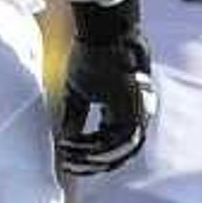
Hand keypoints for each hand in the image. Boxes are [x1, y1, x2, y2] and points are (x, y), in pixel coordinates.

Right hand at [55, 0, 153, 176]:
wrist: (105, 34)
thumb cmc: (91, 58)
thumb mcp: (78, 94)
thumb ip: (75, 118)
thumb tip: (65, 141)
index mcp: (122, 114)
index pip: (111, 146)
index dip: (90, 158)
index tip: (67, 162)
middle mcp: (133, 118)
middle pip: (118, 155)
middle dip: (92, 165)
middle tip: (68, 168)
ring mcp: (136, 114)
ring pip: (118, 151)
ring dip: (91, 159)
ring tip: (68, 159)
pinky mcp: (133, 109)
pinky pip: (115, 139)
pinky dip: (93, 146)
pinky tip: (71, 145)